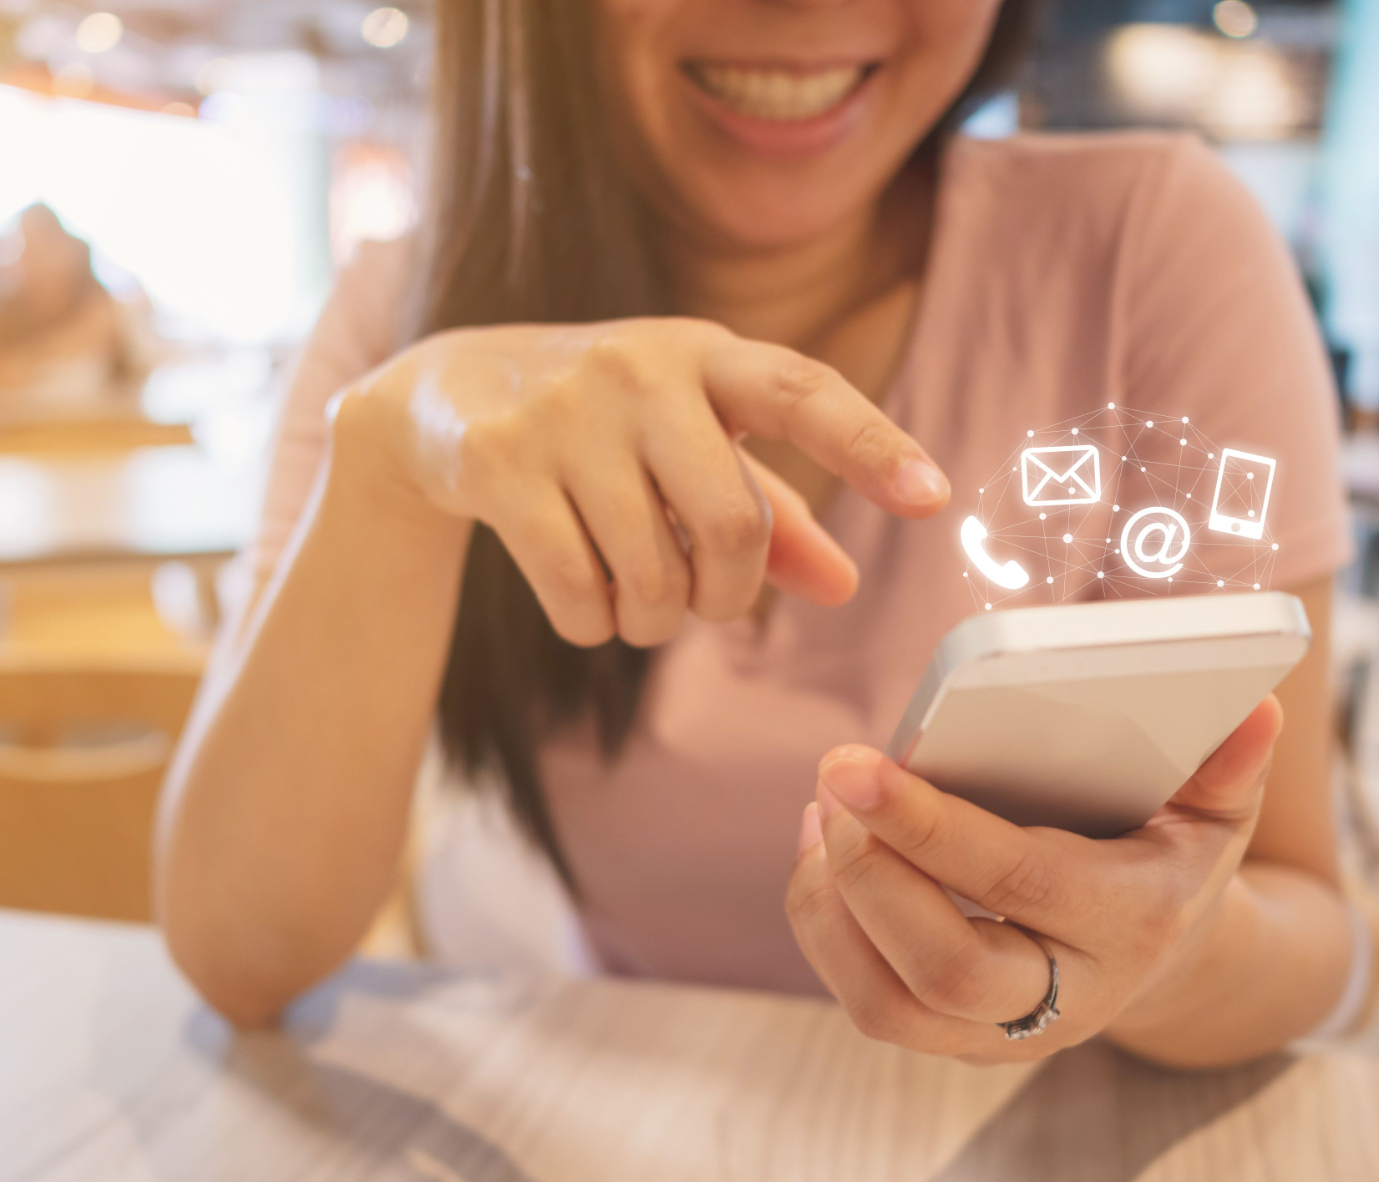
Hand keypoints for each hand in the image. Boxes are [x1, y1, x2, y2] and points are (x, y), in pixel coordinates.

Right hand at [331, 317, 950, 646]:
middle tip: (706, 603)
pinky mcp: (499, 465)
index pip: (803, 392)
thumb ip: (770, 514)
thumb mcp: (689, 447)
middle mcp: (638, 372)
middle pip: (727, 523)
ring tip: (639, 605)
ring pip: (648, 574)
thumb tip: (844, 586)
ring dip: (654, 621)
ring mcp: (563, 415)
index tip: (933, 498)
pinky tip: (585, 607)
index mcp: (704, 356)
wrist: (445, 395)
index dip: (871, 445)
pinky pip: (577, 594)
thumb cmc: (602, 426)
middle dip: (727, 594)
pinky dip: (594, 627)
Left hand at [785, 698, 1284, 1061]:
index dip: (929, 827)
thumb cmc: (1172, 863)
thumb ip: (1228, 767)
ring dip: (830, 907)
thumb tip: (1252, 711)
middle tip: (836, 779)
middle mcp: (1071, 999)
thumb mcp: (1216, 816)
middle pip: (944, 968)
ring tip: (823, 812)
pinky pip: (868, 1005)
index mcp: (1133, 925)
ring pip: (887, 1006)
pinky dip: (825, 928)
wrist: (1167, 967)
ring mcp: (1007, 1036)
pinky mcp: (954, 1044)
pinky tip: (824, 847)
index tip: (858, 765)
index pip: (1016, 882)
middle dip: (868, 873)